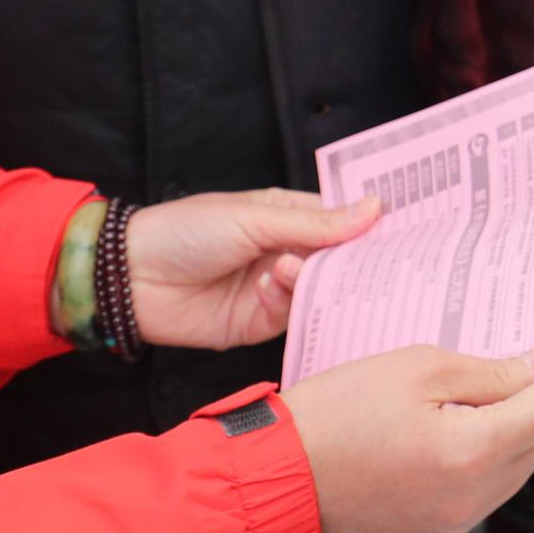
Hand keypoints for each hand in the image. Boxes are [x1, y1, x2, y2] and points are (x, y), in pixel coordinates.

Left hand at [126, 190, 379, 351]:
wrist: (130, 277)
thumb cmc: (186, 230)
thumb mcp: (255, 217)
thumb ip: (316, 223)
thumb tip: (375, 208)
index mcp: (285, 216)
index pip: (340, 221)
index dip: (368, 227)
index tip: (403, 231)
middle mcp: (283, 252)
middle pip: (335, 262)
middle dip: (349, 262)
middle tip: (373, 263)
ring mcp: (271, 290)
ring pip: (316, 292)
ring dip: (307, 281)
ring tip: (286, 269)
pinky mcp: (256, 324)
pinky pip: (289, 318)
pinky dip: (283, 303)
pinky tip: (266, 289)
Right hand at [286, 344, 533, 532]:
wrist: (279, 470)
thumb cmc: (341, 409)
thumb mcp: (421, 367)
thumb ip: (494, 372)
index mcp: (474, 452)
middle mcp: (473, 498)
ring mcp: (454, 523)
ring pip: (517, 470)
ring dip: (519, 430)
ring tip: (498, 390)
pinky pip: (485, 493)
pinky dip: (489, 459)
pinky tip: (468, 429)